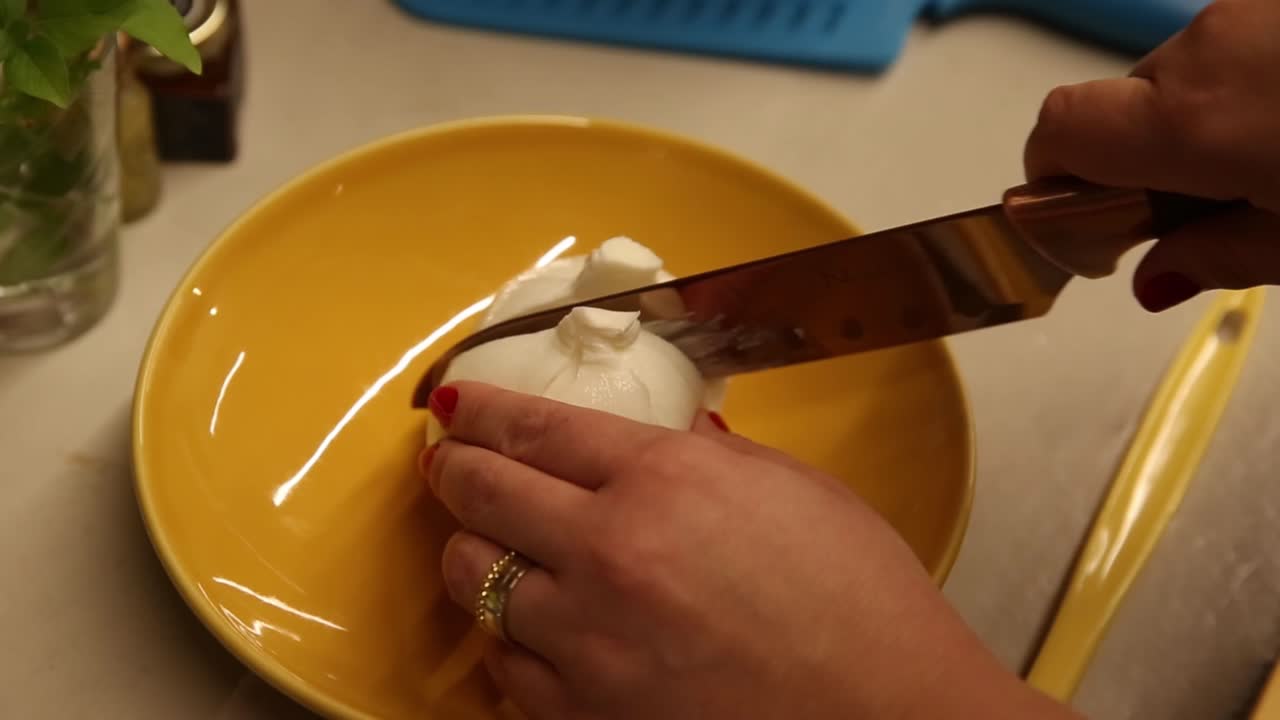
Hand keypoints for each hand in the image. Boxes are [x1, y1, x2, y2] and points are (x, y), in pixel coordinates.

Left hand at [420, 381, 1077, 719]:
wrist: (888, 715)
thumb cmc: (862, 602)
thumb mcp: (794, 489)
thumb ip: (709, 454)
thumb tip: (661, 435)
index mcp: (666, 480)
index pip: (536, 426)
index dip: (481, 410)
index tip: (456, 406)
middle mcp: (611, 553)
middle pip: (484, 493)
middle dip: (453, 469)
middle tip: (449, 463)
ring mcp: (590, 641)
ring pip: (474, 581)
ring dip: (471, 555)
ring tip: (484, 547)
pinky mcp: (586, 714)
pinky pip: (505, 669)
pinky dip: (508, 644)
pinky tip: (531, 632)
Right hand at [1024, 0, 1279, 311]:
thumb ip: (1221, 255)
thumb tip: (1152, 278)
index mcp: (1191, 120)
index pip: (1061, 128)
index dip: (1053, 170)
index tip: (1089, 213)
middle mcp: (1205, 48)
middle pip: (1128, 104)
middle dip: (1154, 153)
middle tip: (1221, 199)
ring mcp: (1249, 7)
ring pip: (1189, 72)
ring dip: (1211, 114)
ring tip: (1276, 152)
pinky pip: (1237, 43)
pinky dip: (1253, 80)